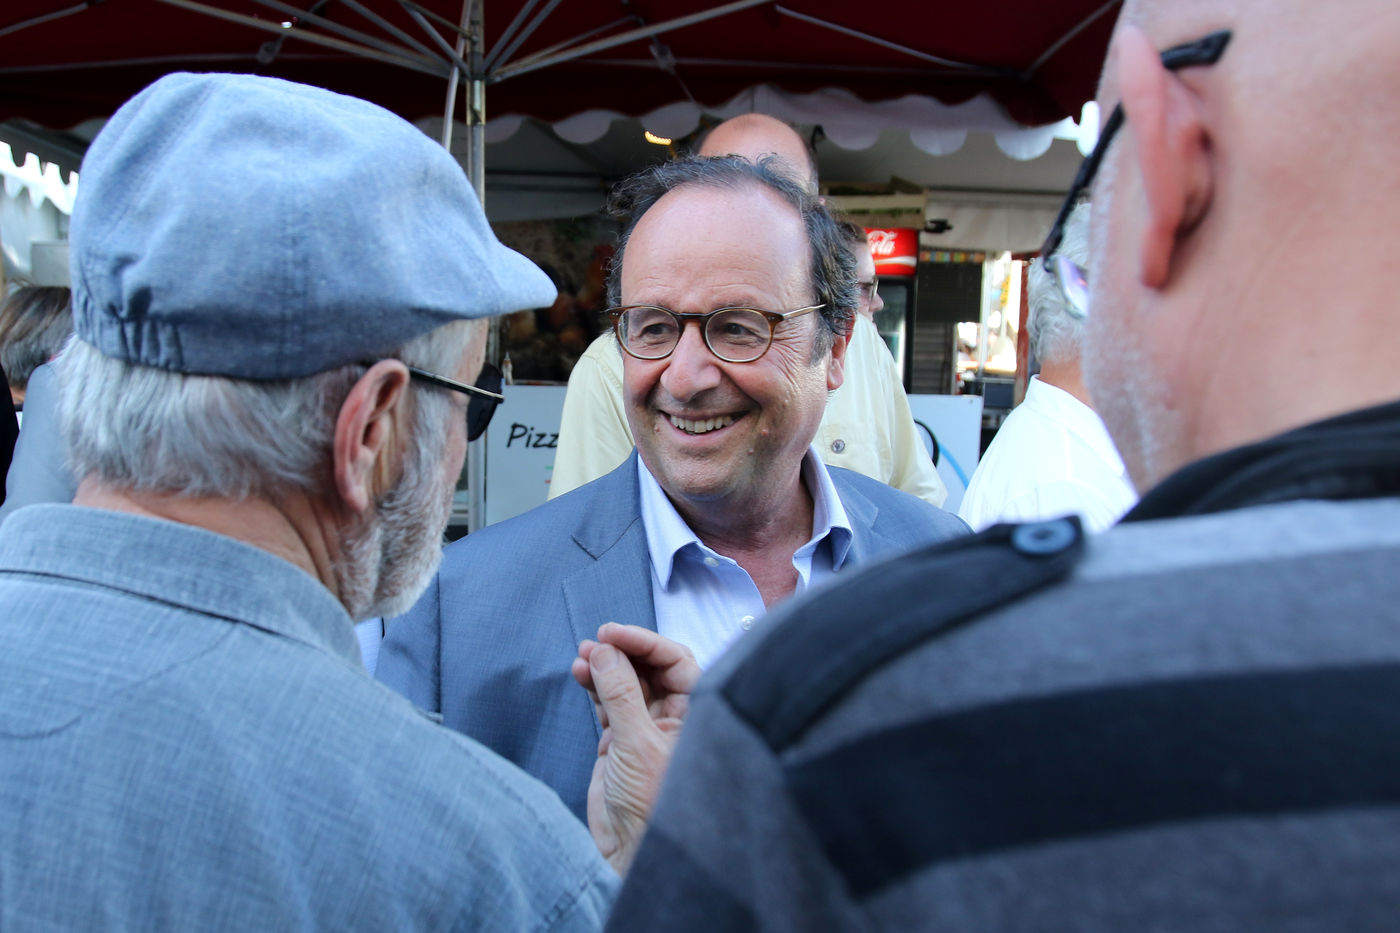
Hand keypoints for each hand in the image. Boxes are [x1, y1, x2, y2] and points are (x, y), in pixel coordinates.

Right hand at [573, 624, 699, 874]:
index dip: (644, 642)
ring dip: (604, 667)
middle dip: (622, 652)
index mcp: (695, 715)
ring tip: (583, 658)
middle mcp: (673, 718)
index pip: (676, 662)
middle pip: (650, 668)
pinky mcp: (620, 741)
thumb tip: (607, 652)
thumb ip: (621, 695)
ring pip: (626, 683)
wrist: (628, 854)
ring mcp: (645, 728)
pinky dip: (594, 686)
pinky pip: (608, 702)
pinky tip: (581, 673)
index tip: (613, 633)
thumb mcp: (635, 745)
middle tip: (596, 642)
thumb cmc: (649, 807)